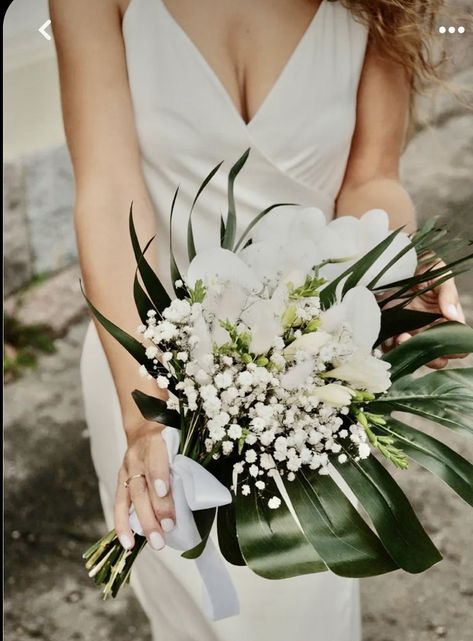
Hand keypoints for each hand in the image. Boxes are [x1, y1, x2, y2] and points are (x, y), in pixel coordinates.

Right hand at [114, 419, 174, 550]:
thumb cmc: (169, 436)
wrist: (143, 427)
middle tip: (168, 528)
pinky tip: (128, 543)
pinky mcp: (120, 480)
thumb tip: (207, 488)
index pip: (155, 459)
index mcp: (155, 441)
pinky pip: (119, 504)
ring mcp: (127, 469)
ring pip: (132, 497)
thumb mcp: (180, 438)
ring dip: (143, 522)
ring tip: (154, 542)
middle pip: (144, 485)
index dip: (158, 475)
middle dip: (156, 509)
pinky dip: (122, 525)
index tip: (164, 491)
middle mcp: (138, 456)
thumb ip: (186, 459)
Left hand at [386, 260, 465, 368]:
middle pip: (437, 358)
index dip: (454, 348)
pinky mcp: (390, 331)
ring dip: (408, 352)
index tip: (442, 338)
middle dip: (429, 356)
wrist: (393, 262)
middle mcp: (429, 330)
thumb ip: (448, 294)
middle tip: (417, 340)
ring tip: (400, 337)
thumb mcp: (439, 274)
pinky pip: (391, 349)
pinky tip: (388, 337)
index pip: (457, 344)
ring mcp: (410, 332)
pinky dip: (391, 348)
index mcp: (446, 320)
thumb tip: (452, 316)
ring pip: (414, 356)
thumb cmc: (421, 268)